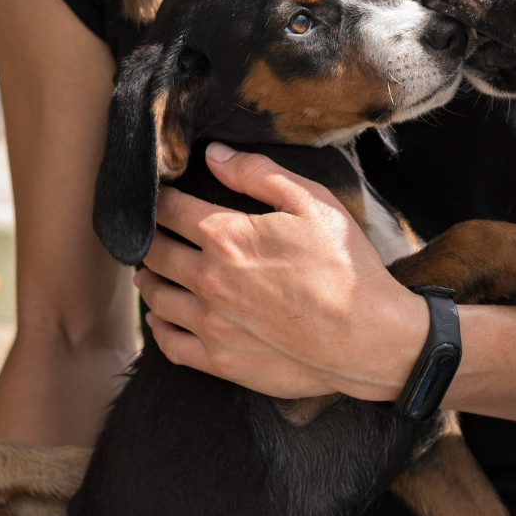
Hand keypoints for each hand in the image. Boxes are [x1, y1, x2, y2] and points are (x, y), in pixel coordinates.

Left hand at [136, 142, 427, 399]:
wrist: (367, 338)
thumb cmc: (345, 267)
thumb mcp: (312, 203)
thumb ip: (259, 173)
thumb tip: (215, 154)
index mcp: (226, 237)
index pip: (169, 210)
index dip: (160, 199)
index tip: (161, 198)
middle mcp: (208, 280)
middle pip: (155, 253)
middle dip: (149, 239)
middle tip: (151, 235)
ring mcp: (211, 324)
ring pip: (156, 298)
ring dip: (148, 280)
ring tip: (152, 272)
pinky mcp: (220, 360)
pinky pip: (169, 344)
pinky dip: (158, 327)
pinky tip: (162, 317)